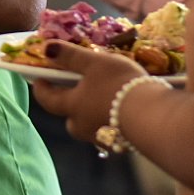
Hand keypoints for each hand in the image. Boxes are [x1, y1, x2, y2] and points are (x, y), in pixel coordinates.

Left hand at [30, 41, 148, 144]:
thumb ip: (71, 56)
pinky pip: (111, 130)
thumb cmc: (120, 86)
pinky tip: (125, 111)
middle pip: (70, 116)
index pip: (47, 100)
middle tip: (78, 89)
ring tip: (108, 97)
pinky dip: (112, 120)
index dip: (41, 88)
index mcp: (72, 107)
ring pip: (91, 124)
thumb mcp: (95, 63)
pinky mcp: (122, 145)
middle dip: (71, 104)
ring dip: (94, 112)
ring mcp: (102, 139)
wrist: (154, 118)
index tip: (39, 79)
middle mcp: (83, 127)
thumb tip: (46, 49)